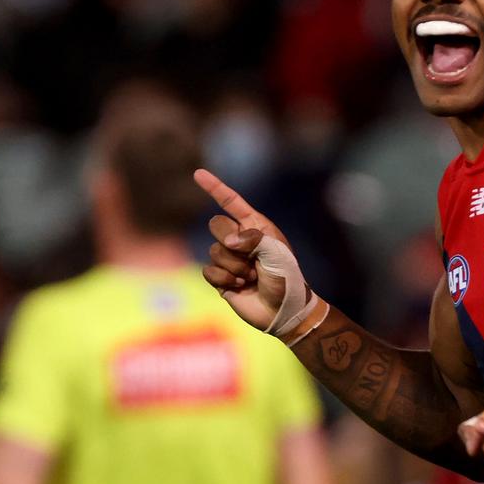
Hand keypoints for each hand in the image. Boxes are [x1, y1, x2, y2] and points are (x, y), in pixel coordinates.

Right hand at [194, 168, 302, 329]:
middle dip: (229, 240)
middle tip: (250, 258)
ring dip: (234, 267)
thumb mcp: (276, 252)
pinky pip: (208, 270)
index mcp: (256, 226)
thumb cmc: (285, 277)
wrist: (283, 310)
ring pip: (213, 251)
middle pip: (216, 225)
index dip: (214, 187)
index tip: (197, 173)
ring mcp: (229, 258)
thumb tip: (227, 241)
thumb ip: (252, 239)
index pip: (231, 202)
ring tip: (251, 277)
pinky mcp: (220, 278)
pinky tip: (240, 287)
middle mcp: (240, 239)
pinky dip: (224, 280)